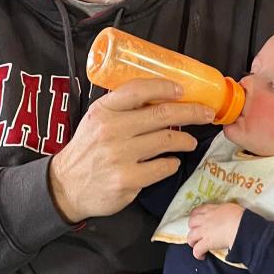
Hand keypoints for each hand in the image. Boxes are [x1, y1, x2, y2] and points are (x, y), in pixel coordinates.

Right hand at [48, 79, 213, 223]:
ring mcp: (120, 156)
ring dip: (185, 141)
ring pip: (167, 141)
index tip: (182, 90)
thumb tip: (161, 97)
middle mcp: (111, 130)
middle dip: (191, 112)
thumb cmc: (88, 150)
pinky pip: (162, 167)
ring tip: (190, 142)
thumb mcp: (97, 120)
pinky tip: (171, 162)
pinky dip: (171, 164)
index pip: (138, 90)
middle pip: (162, 114)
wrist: (66, 186)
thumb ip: (122, 108)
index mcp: (104, 111)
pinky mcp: (127, 180)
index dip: (165, 87)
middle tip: (206, 114)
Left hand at [186, 202, 242, 259]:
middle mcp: (204, 220)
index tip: (196, 220)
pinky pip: (197, 250)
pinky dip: (197, 254)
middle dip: (192, 228)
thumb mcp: (229, 207)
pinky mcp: (207, 243)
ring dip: (192, 242)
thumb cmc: (239, 216)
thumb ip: (221, 210)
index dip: (194, 216)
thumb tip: (223, 213)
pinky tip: (202, 256)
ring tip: (196, 246)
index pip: (197, 211)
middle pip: (191, 223)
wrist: (241, 226)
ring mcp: (204, 231)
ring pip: (190, 237)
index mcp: (211, 210)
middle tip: (197, 233)